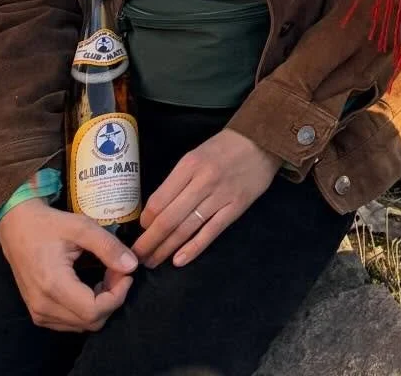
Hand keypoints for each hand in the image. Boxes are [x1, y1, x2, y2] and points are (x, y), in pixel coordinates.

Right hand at [0, 199, 135, 331]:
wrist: (18, 229)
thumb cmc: (48, 225)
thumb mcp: (82, 227)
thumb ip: (108, 247)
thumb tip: (132, 266)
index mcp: (53, 285)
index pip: (94, 311)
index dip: (118, 295)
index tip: (126, 273)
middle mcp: (43, 307)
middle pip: (91, 322)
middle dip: (112, 298)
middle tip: (117, 271)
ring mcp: (39, 313)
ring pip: (82, 325)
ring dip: (102, 304)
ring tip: (106, 275)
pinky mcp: (39, 314)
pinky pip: (71, 322)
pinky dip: (88, 309)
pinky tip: (92, 285)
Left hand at [134, 128, 279, 269]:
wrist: (263, 139)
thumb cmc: (225, 147)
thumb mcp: (197, 154)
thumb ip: (178, 179)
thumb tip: (156, 210)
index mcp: (190, 164)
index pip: (159, 199)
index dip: (145, 220)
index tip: (141, 230)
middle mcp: (203, 181)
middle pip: (169, 219)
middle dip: (149, 242)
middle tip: (137, 257)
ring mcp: (221, 196)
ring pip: (186, 228)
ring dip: (166, 249)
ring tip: (153, 262)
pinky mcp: (236, 207)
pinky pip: (211, 232)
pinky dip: (193, 248)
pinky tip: (178, 260)